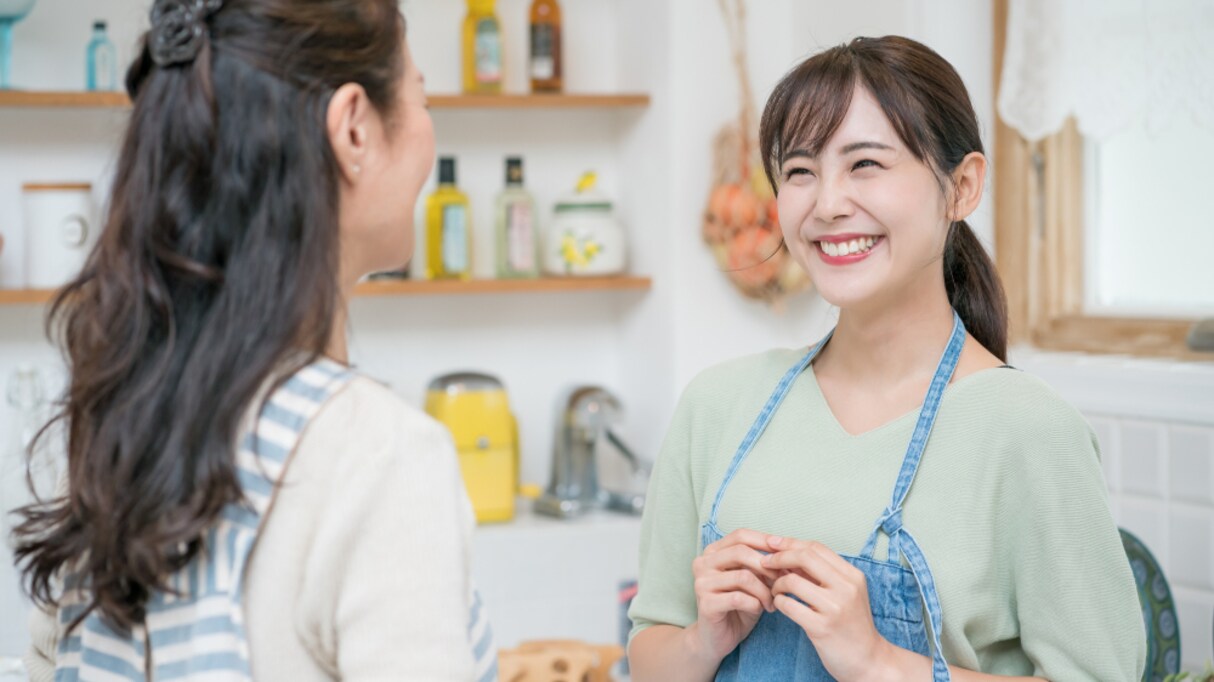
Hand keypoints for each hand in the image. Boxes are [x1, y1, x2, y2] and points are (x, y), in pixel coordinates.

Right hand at [689, 528, 779, 664]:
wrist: (717, 638)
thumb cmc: (738, 606)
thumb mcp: (751, 580)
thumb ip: (761, 564)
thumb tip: (786, 551)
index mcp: (712, 552)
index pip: (740, 535)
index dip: (764, 541)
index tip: (786, 553)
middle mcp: (702, 563)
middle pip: (741, 551)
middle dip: (768, 566)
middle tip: (783, 581)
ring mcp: (701, 583)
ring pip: (743, 576)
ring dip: (764, 590)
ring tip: (772, 602)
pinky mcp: (706, 604)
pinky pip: (739, 598)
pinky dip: (756, 604)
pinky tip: (760, 610)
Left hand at [762, 536, 892, 681]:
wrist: (868, 660)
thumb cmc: (851, 625)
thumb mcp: (845, 593)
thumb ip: (821, 575)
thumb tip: (787, 555)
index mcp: (853, 576)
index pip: (816, 547)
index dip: (790, 543)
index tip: (772, 544)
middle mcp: (846, 588)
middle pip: (804, 557)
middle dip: (779, 557)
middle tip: (764, 563)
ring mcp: (835, 608)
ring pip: (792, 581)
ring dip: (776, 584)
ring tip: (775, 590)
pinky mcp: (822, 628)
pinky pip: (789, 606)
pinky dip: (778, 602)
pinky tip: (779, 605)